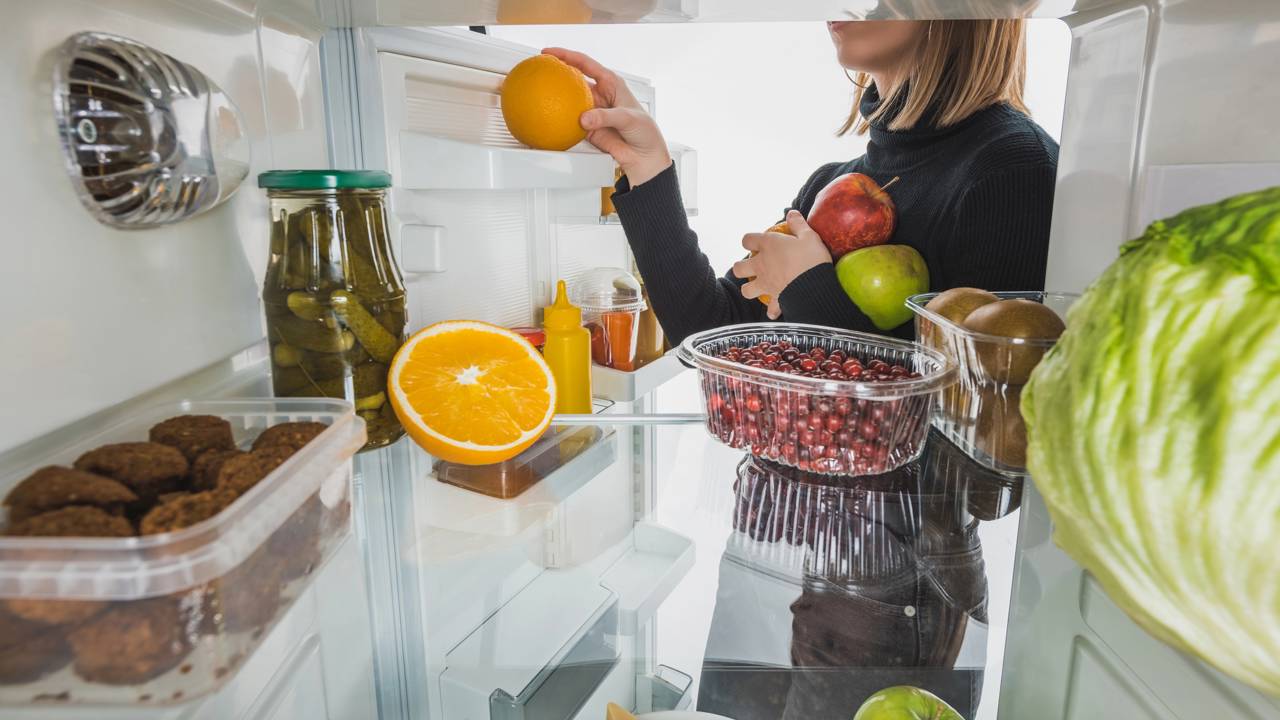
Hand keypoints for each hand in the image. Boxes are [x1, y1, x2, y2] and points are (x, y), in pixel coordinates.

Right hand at [542, 47, 671, 185]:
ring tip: (539, 94)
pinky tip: (549, 121)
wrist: (644, 156)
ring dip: (556, 98)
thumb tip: (584, 118)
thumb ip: (605, 116)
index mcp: (611, 83)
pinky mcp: (587, 128)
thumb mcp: (628, 118)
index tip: (549, 53)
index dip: (566, 55)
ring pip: (569, 101)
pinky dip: (559, 121)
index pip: (585, 64)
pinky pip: (569, 123)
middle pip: (573, 79)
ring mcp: (592, 111)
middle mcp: (600, 95)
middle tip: (540, 70)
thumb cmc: (645, 131)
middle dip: (557, 73)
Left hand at [732, 211, 832, 318]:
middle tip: (753, 266)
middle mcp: (761, 265)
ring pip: (746, 290)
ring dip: (750, 289)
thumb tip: (791, 213)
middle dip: (741, 267)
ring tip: (759, 287)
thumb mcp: (809, 236)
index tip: (757, 242)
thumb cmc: (811, 257)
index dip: (749, 240)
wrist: (815, 286)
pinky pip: (770, 308)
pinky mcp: (774, 299)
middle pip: (738, 267)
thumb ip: (798, 224)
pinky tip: (775, 310)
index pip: (747, 239)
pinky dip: (772, 310)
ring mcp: (765, 284)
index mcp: (768, 245)